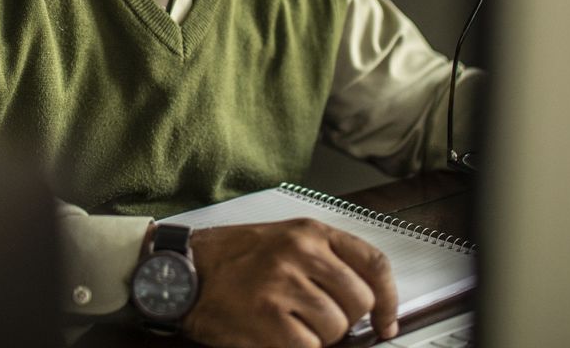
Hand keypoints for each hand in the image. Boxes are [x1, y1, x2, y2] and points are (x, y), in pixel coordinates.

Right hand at [181, 219, 398, 346]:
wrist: (179, 271)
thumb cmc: (230, 260)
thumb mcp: (282, 241)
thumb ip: (324, 263)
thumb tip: (367, 304)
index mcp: (310, 232)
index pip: (373, 264)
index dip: (389, 299)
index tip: (386, 321)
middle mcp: (301, 253)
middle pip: (358, 303)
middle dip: (342, 321)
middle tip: (315, 322)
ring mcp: (283, 284)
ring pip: (334, 329)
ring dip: (316, 337)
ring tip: (286, 324)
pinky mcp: (266, 317)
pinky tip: (272, 335)